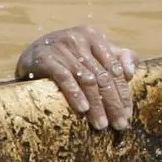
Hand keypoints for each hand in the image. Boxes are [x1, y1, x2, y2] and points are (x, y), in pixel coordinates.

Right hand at [15, 26, 137, 130]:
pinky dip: (75, 94)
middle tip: (119, 125)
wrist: (30, 54)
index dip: (123, 93)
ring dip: (96, 105)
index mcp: (94, 36)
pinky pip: (64, 78)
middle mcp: (79, 39)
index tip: (127, 115)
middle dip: (113, 103)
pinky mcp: (45, 58)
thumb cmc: (67, 57)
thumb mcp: (92, 52)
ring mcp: (62, 47)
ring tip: (101, 124)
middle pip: (103, 76)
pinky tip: (83, 109)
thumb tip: (131, 73)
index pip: (115, 68)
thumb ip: (117, 57)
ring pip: (87, 80)